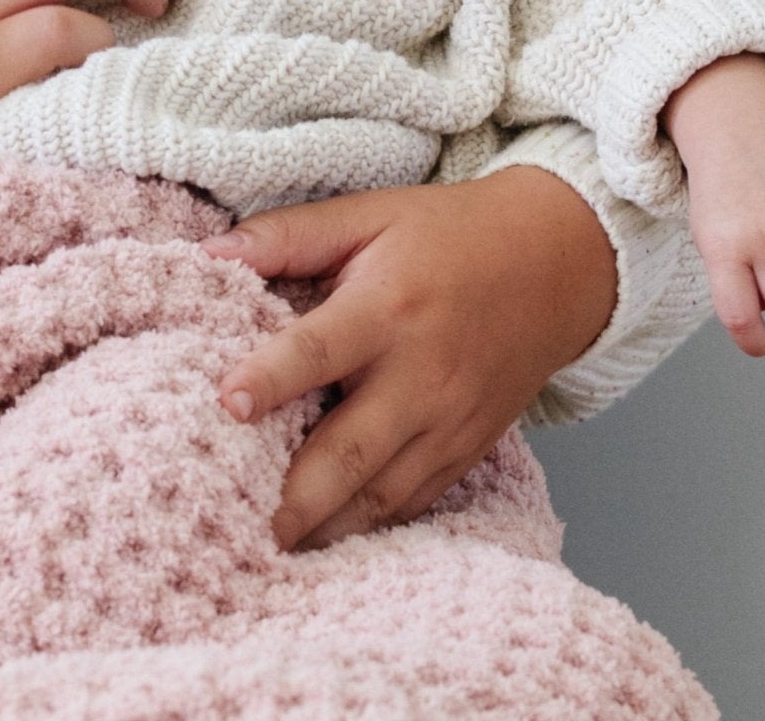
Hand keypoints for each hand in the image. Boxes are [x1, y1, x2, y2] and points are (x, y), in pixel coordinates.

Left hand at [200, 166, 616, 550]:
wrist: (554, 264)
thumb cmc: (446, 235)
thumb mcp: (367, 215)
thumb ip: (287, 236)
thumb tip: (210, 251)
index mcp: (388, 308)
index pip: (318, 349)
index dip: (270, 377)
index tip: (225, 404)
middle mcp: (421, 375)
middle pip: (350, 449)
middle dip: (294, 495)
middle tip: (239, 523)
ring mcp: (450, 422)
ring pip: (381, 494)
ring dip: (325, 525)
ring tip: (270, 548)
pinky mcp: (468, 450)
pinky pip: (414, 501)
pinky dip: (369, 525)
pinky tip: (328, 538)